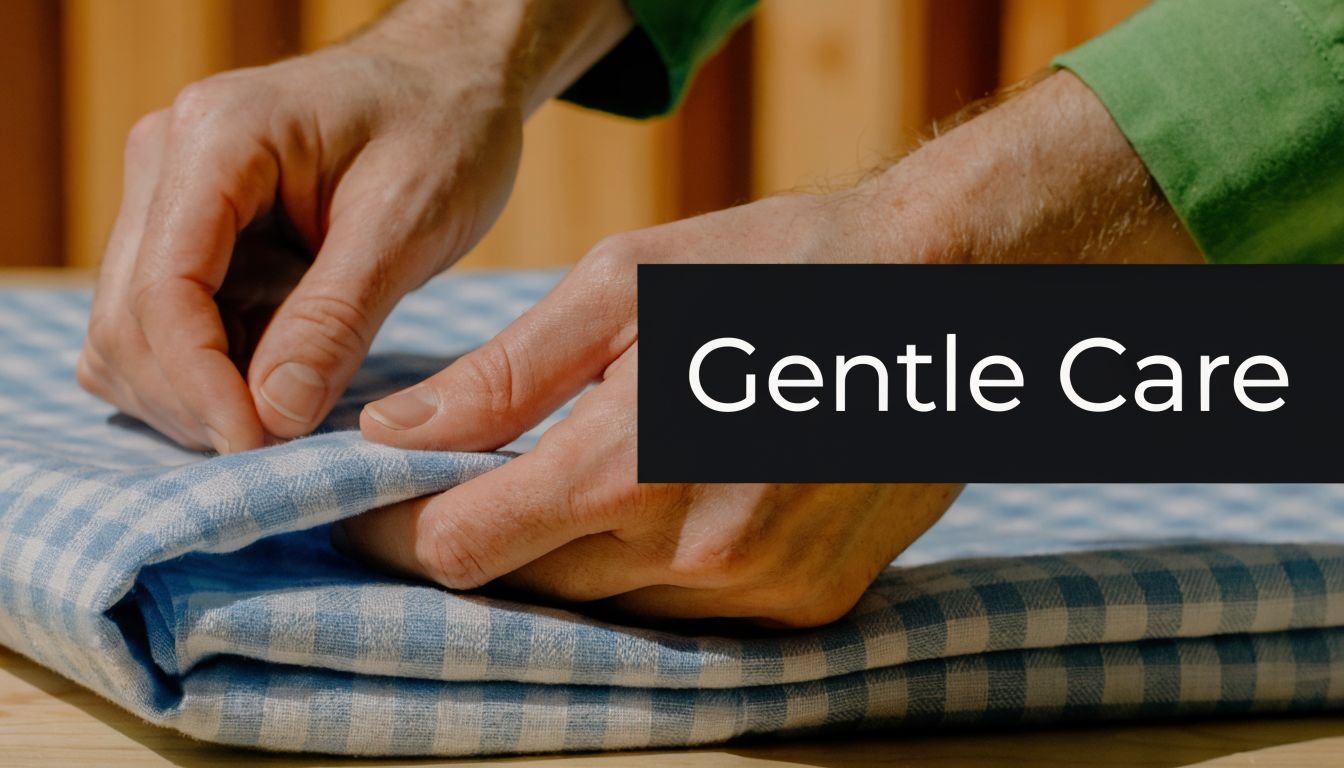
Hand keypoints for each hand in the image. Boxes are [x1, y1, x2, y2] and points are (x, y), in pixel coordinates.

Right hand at [77, 0, 631, 452]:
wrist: (452, 83)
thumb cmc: (445, 131)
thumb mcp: (408, 221)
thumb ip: (336, 318)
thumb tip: (271, 418)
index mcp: (218, 139)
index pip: (163, 289)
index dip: (198, 386)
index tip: (258, 446)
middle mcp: (169, 163)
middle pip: (127, 319)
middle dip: (191, 400)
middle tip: (278, 450)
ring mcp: (171, 201)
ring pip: (130, 332)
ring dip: (190, 395)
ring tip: (283, 419)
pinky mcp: (195, 237)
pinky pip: (168, 328)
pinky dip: (208, 374)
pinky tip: (277, 386)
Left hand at [338, 71, 1203, 625]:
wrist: (942, 296)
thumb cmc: (776, 265)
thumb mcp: (624, 285)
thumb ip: (501, 376)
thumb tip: (393, 433)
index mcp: (634, 463)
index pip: (462, 549)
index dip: (395, 533)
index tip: (370, 505)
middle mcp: (698, 550)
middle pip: (525, 590)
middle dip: (478, 541)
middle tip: (466, 483)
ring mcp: (761, 591)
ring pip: (606, 612)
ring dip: (566, 560)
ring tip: (576, 482)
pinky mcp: (808, 607)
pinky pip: (689, 618)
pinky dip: (650, 574)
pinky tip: (663, 506)